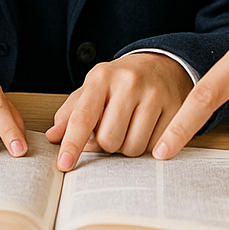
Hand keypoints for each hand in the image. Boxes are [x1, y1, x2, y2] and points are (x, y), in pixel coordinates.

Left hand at [46, 53, 192, 170]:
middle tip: (112, 130)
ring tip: (129, 128)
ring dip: (127, 147)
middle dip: (107, 145)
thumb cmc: (120, 82)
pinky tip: (147, 128)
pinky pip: (155, 148)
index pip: (83, 117)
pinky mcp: (175, 109)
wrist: (161, 65)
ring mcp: (154, 95)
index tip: (64, 164)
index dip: (72, 144)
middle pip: (109, 140)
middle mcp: (128, 83)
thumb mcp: (92, 89)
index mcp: (101, 77)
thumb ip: (70, 113)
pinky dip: (147, 146)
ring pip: (133, 148)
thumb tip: (53, 137)